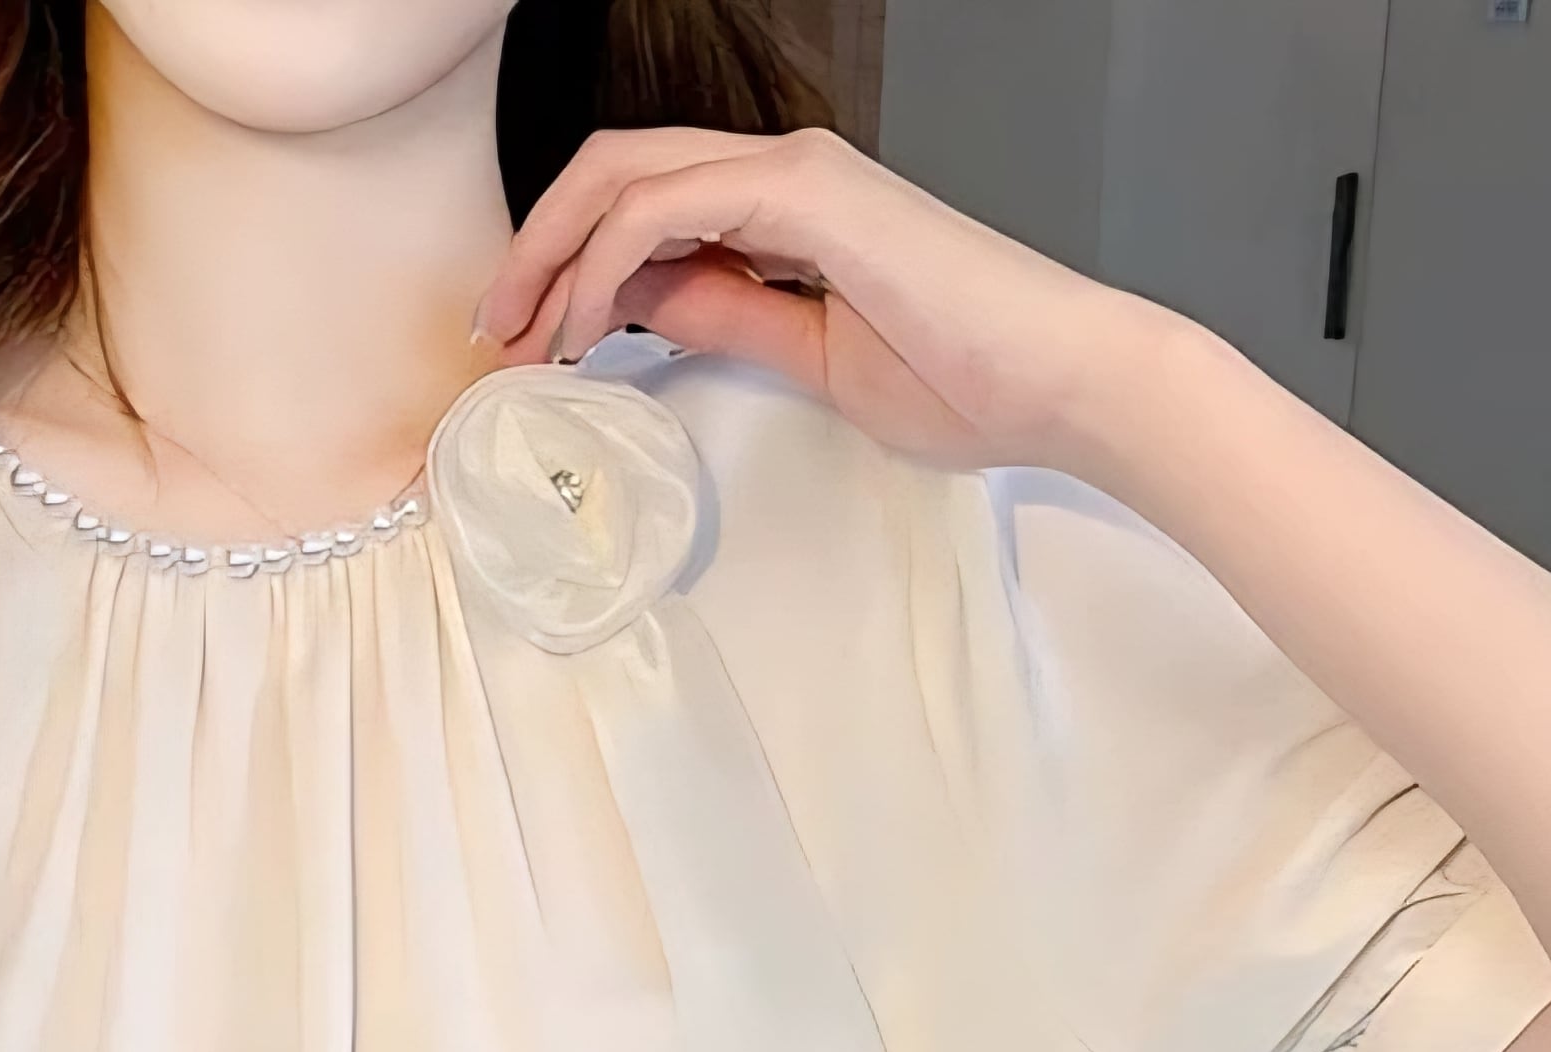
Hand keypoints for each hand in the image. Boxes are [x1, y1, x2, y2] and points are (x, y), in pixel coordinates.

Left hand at [469, 124, 1170, 479]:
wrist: (1057, 380)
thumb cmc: (966, 380)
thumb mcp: (813, 360)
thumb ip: (730, 321)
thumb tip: (646, 313)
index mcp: (788, 208)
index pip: (645, 209)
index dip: (569, 269)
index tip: (527, 349)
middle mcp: (782, 172)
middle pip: (613, 172)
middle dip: (537, 249)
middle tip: (493, 337)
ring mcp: (793, 173)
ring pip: (623, 174)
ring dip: (551, 255)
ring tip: (518, 339)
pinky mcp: (804, 192)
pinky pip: (666, 206)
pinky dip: (604, 263)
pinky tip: (581, 331)